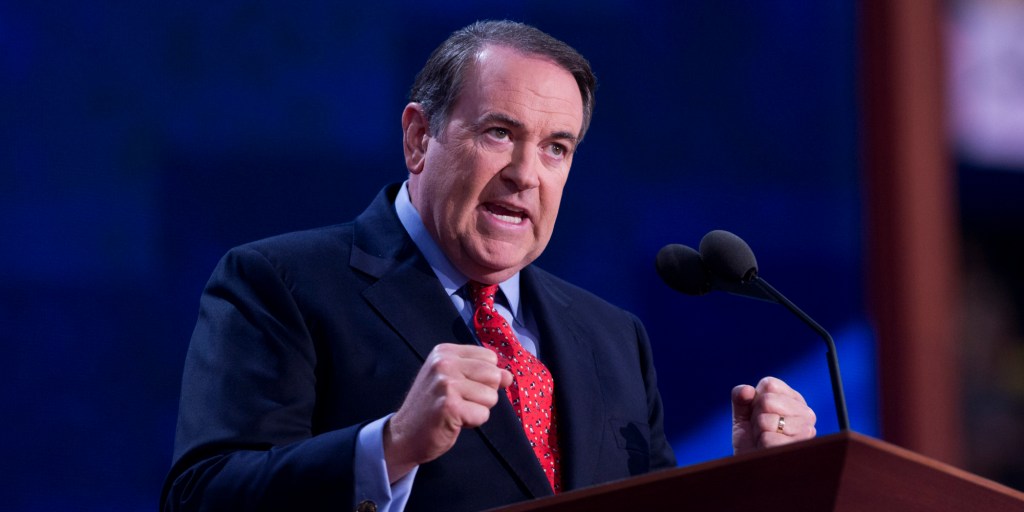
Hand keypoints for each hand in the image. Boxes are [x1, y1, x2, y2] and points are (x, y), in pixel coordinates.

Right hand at [384, 343, 512, 481]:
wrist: (404, 435)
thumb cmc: (432, 407)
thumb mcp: (453, 380)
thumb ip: (480, 373)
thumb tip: (509, 376)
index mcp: (445, 351)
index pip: (489, 357)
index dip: (484, 377)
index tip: (463, 387)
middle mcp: (444, 363)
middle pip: (494, 375)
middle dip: (484, 394)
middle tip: (460, 402)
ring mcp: (445, 383)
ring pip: (491, 397)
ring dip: (478, 410)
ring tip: (456, 411)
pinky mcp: (449, 405)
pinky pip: (483, 414)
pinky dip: (473, 422)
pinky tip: (454, 421)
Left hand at [731, 376, 815, 454]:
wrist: (753, 470)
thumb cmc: (751, 442)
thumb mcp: (742, 416)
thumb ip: (740, 397)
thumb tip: (747, 390)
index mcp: (794, 400)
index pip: (769, 384)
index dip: (754, 400)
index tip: (758, 414)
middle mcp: (806, 413)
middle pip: (767, 400)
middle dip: (756, 417)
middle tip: (761, 430)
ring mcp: (806, 431)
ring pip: (766, 420)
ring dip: (758, 432)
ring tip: (765, 440)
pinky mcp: (799, 448)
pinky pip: (768, 438)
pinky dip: (762, 445)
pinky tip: (769, 450)